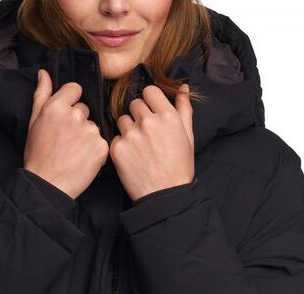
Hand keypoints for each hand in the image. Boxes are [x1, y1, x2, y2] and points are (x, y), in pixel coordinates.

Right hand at [23, 69, 109, 199]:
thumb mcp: (34, 122)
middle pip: (85, 109)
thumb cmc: (38, 155)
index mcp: (57, 106)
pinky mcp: (102, 147)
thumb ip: (41, 95)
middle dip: (78, 121)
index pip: (75, 89)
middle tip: (66, 141)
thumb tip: (44, 73)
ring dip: (86, 136)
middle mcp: (75, 115)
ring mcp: (90, 131)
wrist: (48, 185)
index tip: (65, 118)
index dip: (71, 102)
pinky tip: (82, 159)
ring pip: (93, 126)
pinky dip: (95, 150)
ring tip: (73, 152)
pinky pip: (101, 142)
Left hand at [109, 83, 194, 200]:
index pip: (149, 91)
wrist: (165, 196)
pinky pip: (115, 138)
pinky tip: (132, 158)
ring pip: (123, 120)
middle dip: (139, 115)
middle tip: (146, 134)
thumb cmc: (179, 167)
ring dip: (128, 129)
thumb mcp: (188, 136)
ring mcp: (131, 135)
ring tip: (139, 147)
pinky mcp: (118, 149)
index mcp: (167, 116)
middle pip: (134, 104)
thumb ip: (184, 109)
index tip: (151, 112)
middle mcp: (148, 122)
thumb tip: (183, 88)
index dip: (150, 101)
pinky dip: (121, 146)